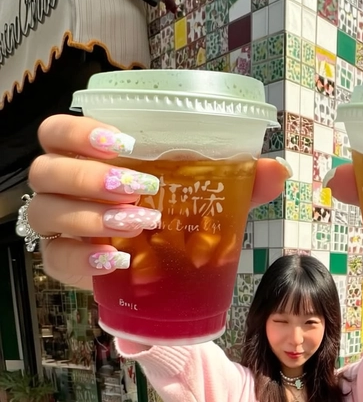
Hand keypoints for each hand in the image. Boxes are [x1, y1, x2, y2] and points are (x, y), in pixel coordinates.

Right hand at [29, 115, 291, 290]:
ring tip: (136, 225)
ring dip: (91, 217)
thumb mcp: (206, 194)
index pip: (57, 132)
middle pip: (45, 171)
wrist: (157, 269)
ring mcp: (58, 225)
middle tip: (139, 190)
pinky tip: (116, 260)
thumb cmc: (171, 214)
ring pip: (46, 213)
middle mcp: (63, 186)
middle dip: (89, 178)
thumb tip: (277, 170)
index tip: (123, 145)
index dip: (78, 133)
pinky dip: (85, 259)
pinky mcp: (62, 262)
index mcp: (89, 155)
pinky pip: (56, 259)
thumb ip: (239, 179)